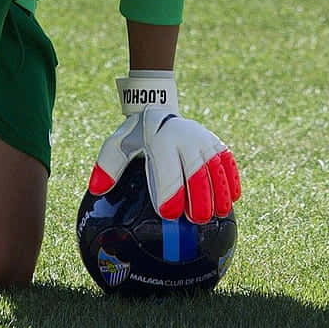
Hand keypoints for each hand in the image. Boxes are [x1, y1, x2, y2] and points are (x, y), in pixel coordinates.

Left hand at [88, 72, 240, 222]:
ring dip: (219, 191)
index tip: (170, 214)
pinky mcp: (216, 143)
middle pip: (195, 170)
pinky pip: (228, 160)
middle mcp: (185, 137)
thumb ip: (108, 166)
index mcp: (160, 140)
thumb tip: (97, 189)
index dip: (169, 193)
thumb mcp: (117, 145)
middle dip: (198, 196)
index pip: (166, 169)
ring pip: (215, 167)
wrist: (158, 108)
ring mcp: (203, 139)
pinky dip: (231, 178)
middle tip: (197, 219)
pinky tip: (232, 198)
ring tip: (217, 214)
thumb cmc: (136, 135)